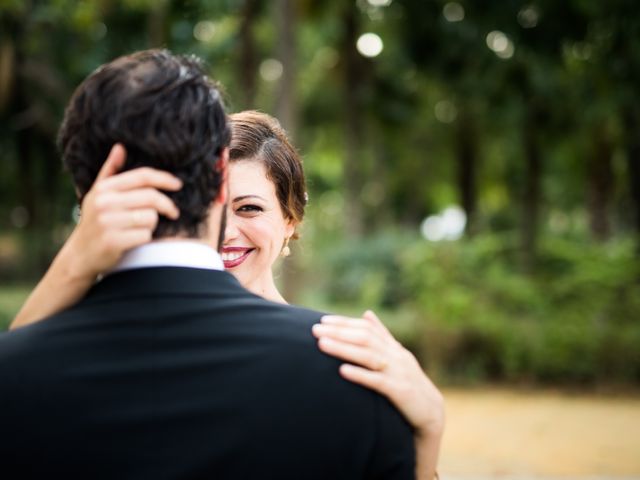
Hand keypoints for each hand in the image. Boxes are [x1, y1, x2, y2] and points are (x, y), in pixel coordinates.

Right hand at [62, 143, 181, 279]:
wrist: (80, 255)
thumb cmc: (95, 222)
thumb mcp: (98, 195)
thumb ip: (110, 171)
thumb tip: (120, 147)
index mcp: (104, 189)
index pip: (142, 176)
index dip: (164, 178)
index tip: (178, 184)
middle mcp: (104, 203)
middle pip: (151, 197)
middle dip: (167, 205)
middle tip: (173, 212)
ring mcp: (107, 222)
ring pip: (150, 217)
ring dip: (152, 225)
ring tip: (140, 228)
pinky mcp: (113, 241)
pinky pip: (145, 235)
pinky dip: (145, 238)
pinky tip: (134, 240)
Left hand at [312, 311, 444, 435]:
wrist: (432, 412)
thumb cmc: (409, 383)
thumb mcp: (396, 356)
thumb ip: (382, 335)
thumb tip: (367, 313)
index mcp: (393, 347)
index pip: (366, 329)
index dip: (344, 323)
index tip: (323, 321)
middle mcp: (395, 356)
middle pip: (365, 338)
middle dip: (339, 332)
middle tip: (315, 329)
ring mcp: (398, 372)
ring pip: (369, 356)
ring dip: (344, 349)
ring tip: (322, 344)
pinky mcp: (400, 391)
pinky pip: (378, 381)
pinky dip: (360, 375)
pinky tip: (342, 371)